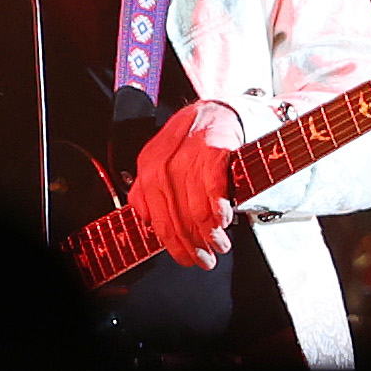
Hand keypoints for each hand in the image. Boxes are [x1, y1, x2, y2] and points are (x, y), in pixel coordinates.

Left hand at [126, 100, 244, 269]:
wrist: (218, 110)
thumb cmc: (191, 143)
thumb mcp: (161, 161)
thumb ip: (148, 189)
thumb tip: (145, 220)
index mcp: (148, 166)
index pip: (157, 217)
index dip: (173, 245)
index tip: (187, 260)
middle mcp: (165, 161)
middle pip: (177, 216)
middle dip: (193, 245)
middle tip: (206, 260)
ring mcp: (189, 155)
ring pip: (196, 207)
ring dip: (210, 233)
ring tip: (220, 245)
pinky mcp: (215, 149)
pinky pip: (214, 186)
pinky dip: (219, 207)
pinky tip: (225, 221)